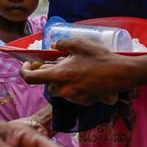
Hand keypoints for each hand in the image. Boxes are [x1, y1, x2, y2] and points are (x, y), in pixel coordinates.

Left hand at [20, 36, 134, 105]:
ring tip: (75, 70)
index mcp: (59, 75)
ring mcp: (74, 98)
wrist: (121, 74)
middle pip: (47, 85)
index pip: (31, 78)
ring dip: (62, 81)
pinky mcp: (84, 102)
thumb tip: (54, 46)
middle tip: (60, 64)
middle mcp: (64, 90)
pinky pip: (72, 95)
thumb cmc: (100, 57)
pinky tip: (85, 78)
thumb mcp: (79, 43)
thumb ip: (62, 43)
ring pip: (60, 90)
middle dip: (51, 75)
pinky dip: (74, 87)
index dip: (24, 71)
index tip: (27, 65)